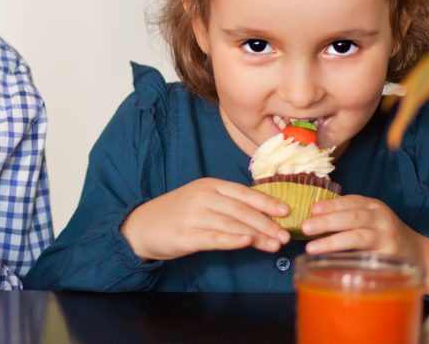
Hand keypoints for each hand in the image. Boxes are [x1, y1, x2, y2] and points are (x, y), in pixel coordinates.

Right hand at [120, 178, 290, 261]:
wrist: (142, 226)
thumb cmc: (177, 213)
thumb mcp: (202, 200)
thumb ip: (227, 205)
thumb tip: (262, 217)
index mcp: (209, 185)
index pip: (243, 193)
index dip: (266, 202)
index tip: (286, 211)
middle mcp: (202, 197)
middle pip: (241, 209)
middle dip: (267, 222)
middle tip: (285, 234)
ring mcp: (193, 215)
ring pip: (231, 224)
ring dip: (256, 234)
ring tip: (274, 244)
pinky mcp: (186, 235)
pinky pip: (213, 237)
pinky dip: (232, 239)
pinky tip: (246, 242)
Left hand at [301, 195, 428, 294]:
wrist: (420, 255)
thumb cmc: (385, 236)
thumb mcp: (371, 219)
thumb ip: (348, 216)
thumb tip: (313, 219)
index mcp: (374, 206)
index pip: (350, 201)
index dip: (330, 205)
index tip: (311, 210)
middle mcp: (381, 218)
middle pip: (352, 217)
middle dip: (327, 221)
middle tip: (305, 228)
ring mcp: (387, 238)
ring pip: (357, 237)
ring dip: (332, 242)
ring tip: (312, 248)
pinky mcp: (389, 258)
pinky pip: (365, 258)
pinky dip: (347, 259)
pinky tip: (332, 263)